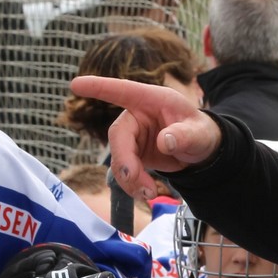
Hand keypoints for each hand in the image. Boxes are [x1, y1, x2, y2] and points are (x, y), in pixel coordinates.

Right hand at [69, 76, 221, 201]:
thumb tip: (164, 141)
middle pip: (118, 134)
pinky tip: (146, 193)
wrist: (201, 153)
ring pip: (119, 156)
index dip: (99, 87)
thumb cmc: (201, 132)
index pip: (122, 90)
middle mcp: (138, 116)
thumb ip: (184, 135)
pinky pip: (124, 170)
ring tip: (149, 193)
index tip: (76, 84)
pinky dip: (132, 184)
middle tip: (134, 178)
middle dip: (123, 159)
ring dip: (129, 178)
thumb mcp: (200, 133)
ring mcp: (134, 136)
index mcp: (152, 100)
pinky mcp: (133, 154)